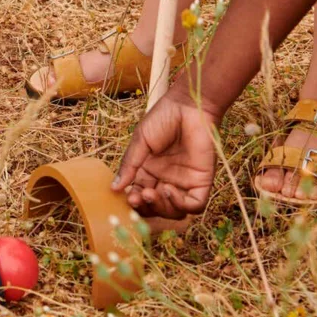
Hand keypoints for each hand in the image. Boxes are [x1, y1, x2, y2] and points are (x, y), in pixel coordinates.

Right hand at [111, 90, 217, 219]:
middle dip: (146, 207)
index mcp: (150, 170)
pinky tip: (168, 190)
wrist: (188, 105)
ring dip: (161, 207)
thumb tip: (114, 188)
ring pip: (174, 211)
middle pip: (156, 207)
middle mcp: (166, 179)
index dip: (133, 201)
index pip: (140, 195)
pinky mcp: (202, 182)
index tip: (125, 197)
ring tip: (152, 192)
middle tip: (137, 197)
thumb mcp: (140, 141)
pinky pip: (194, 205)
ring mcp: (185, 182)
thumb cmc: (163, 118)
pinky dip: (180, 204)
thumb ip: (129, 165)